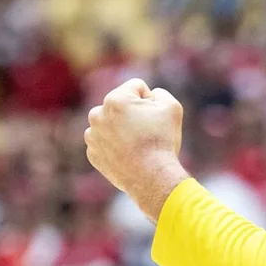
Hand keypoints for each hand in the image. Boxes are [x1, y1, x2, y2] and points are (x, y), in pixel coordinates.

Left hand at [85, 78, 189, 218]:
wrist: (151, 178)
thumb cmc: (162, 140)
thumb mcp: (172, 107)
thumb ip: (159, 93)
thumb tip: (150, 96)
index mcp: (115, 99)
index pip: (136, 87)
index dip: (151, 100)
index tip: (155, 117)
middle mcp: (97, 114)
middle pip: (120, 105)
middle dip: (132, 113)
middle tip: (146, 132)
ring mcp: (92, 136)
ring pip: (110, 123)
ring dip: (122, 128)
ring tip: (136, 144)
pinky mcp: (92, 154)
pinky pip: (105, 142)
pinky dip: (115, 146)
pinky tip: (128, 155)